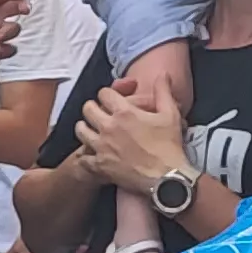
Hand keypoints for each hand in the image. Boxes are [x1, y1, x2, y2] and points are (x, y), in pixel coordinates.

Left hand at [74, 79, 190, 196]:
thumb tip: (163, 74)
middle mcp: (109, 127)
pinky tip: (90, 155)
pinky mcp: (100, 166)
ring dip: (85, 128)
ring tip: (91, 130)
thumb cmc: (170, 146)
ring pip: (80, 130)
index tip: (111, 99)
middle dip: (93, 108)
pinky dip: (85, 156)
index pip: (104, 93)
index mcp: (124, 112)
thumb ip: (164, 91)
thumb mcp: (170, 114)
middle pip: (88, 108)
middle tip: (99, 112)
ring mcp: (102, 147)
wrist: (167, 178)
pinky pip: (82, 158)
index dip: (107, 94)